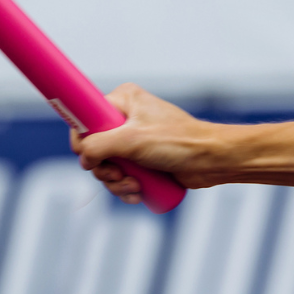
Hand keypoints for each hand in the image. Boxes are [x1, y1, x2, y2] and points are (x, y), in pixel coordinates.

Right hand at [70, 84, 219, 201]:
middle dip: (104, 169)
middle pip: (93, 148)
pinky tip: (138, 193)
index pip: (85, 118)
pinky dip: (125, 189)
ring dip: (116, 183)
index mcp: (122, 101)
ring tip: (134, 187)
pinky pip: (121, 176)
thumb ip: (98, 146)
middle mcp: (125, 118)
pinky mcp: (142, 160)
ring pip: (107, 167)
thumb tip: (83, 159)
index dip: (82, 142)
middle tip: (119, 175)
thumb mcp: (132, 141)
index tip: (90, 158)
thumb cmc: (179, 142)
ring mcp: (133, 141)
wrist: (211, 160)